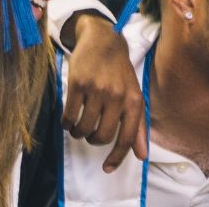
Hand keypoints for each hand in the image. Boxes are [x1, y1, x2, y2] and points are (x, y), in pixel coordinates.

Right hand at [60, 13, 145, 171]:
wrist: (104, 41)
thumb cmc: (120, 73)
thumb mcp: (135, 96)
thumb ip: (138, 126)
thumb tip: (142, 156)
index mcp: (134, 102)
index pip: (127, 138)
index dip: (117, 157)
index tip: (107, 168)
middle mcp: (117, 96)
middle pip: (102, 136)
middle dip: (93, 141)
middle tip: (90, 134)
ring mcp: (97, 90)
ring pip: (84, 128)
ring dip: (78, 133)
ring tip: (79, 127)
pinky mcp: (78, 83)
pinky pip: (69, 115)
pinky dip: (67, 123)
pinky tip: (69, 120)